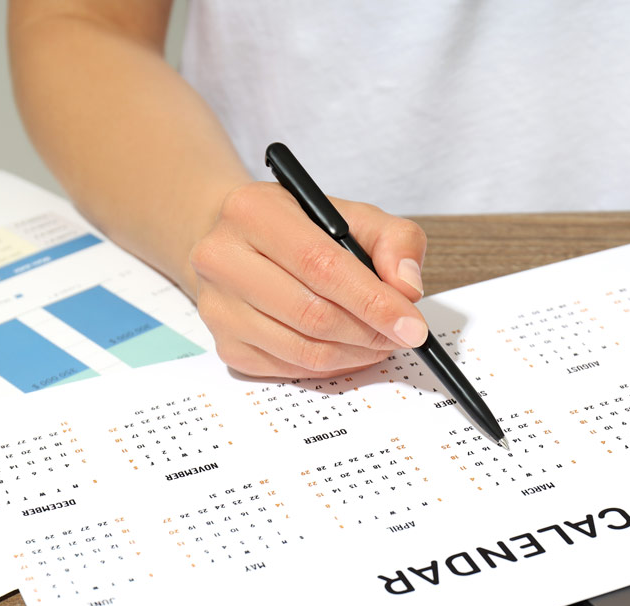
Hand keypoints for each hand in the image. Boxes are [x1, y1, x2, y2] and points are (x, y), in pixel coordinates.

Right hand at [190, 182, 428, 377]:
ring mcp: (218, 306)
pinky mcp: (225, 344)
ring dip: (355, 354)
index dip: (374, 301)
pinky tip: (348, 348)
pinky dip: (331, 365)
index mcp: (253, 211)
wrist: (241, 242)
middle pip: (313, 314)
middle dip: (370, 333)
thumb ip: (395, 240)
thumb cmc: (303, 228)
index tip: (412, 326)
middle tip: (401, 336)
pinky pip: (290, 369)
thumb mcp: (354, 215)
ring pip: (304, 349)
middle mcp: (222, 257)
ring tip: (379, 341)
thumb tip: (407, 288)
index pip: (322, 266)